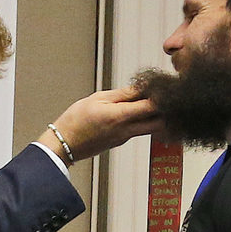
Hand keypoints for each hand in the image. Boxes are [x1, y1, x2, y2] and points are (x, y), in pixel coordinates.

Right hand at [40, 87, 160, 161]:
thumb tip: (142, 88)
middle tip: (163, 97)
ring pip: (150, 128)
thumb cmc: (76, 120)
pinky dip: (141, 121)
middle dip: (165, 110)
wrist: (65, 143)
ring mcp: (125, 138)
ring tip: (148, 101)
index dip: (162, 96)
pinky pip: (137, 131)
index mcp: (121, 116)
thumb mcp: (99, 98)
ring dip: (154, 116)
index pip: (152, 107)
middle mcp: (127, 131)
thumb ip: (123, 94)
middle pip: (159, 123)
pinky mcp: (120, 141)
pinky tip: (135, 111)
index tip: (163, 87)